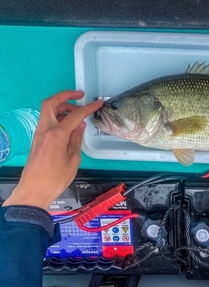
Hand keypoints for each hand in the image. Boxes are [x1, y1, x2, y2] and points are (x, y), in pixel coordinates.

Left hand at [2, 91, 102, 209]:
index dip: (88, 107)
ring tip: (76, 112)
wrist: (34, 191)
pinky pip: (47, 122)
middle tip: (80, 95)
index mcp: (56, 134)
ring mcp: (38, 135)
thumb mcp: (73, 160)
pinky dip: (58, 117)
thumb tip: (79, 127)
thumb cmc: (55, 178)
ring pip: (47, 112)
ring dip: (61, 107)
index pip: (74, 115)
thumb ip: (76, 140)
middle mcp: (45, 130)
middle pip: (51, 103)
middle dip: (65, 96)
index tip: (98, 103)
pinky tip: (68, 125)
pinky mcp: (37, 140)